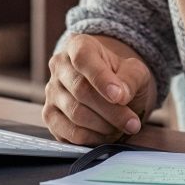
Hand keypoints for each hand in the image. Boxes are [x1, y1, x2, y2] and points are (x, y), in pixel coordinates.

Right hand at [42, 34, 156, 144]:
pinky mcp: (50, 116)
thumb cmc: (121, 77)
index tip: (120, 97)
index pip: (83, 58)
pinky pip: (69, 132)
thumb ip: (130, 79)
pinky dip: (92, 138)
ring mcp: (52, 92)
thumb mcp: (135, 71)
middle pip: (81, 90)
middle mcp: (59, 66)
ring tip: (122, 127)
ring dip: (104, 126)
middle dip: (111, 111)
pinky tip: (106, 134)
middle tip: (132, 123)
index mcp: (79, 46)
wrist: (111, 89)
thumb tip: (120, 95)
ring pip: (75, 113)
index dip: (101, 79)